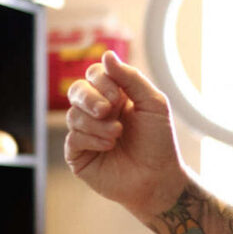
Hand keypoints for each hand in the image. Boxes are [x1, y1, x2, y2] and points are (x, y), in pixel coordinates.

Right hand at [65, 51, 185, 218]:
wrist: (159, 178)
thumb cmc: (159, 142)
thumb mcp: (153, 103)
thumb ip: (131, 78)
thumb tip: (106, 55)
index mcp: (115, 96)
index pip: (94, 74)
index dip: (102, 80)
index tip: (119, 96)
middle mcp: (97, 112)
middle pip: (76, 90)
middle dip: (91, 98)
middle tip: (109, 109)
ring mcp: (86, 133)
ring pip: (73, 114)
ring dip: (97, 123)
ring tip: (117, 135)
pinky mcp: (79, 155)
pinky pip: (73, 137)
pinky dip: (92, 139)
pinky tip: (109, 146)